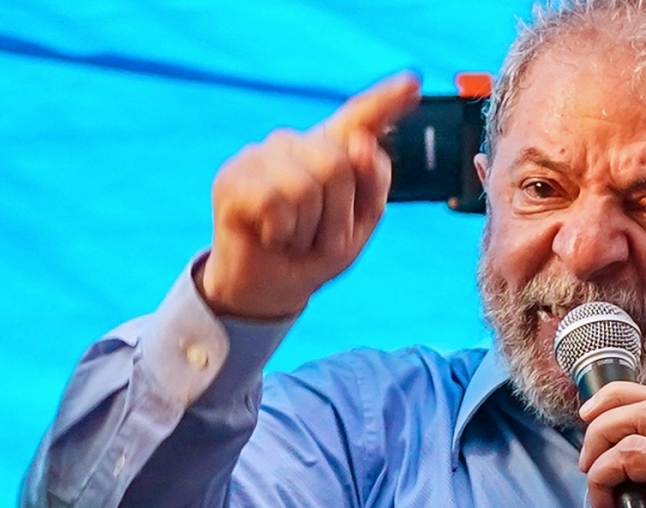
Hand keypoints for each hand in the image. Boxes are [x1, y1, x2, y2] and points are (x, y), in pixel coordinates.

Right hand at [200, 72, 420, 318]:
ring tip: (295, 237)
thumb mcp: (361, 224)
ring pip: (305, 187)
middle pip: (337, 163)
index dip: (386, 100)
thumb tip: (360, 142)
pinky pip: (274, 204)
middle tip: (323, 238)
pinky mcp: (231, 178)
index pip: (361, 117)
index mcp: (333, 149)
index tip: (413, 82)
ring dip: (309, 230)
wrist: (272, 287)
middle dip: (339, 216)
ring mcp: (260, 155)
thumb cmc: (317, 250)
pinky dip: (282, 234)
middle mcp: (296, 142)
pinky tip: (270, 236)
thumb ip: (374, 185)